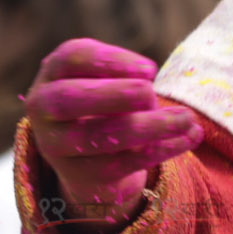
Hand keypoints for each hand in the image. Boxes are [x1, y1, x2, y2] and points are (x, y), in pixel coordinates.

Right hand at [24, 39, 202, 225]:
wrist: (84, 152)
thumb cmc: (102, 97)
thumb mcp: (104, 77)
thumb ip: (120, 73)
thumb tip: (148, 85)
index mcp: (52, 74)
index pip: (72, 58)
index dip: (111, 60)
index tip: (151, 70)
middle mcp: (43, 110)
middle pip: (68, 100)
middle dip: (112, 95)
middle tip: (150, 92)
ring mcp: (57, 146)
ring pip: (97, 138)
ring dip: (148, 127)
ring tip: (187, 119)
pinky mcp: (80, 175)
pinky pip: (122, 164)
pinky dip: (160, 150)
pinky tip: (189, 138)